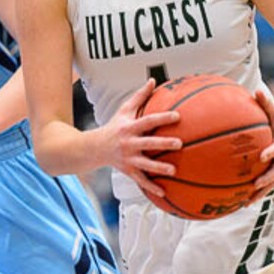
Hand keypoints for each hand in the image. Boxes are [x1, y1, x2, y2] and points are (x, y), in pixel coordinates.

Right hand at [100, 79, 181, 198]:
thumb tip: (153, 80)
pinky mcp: (128, 171)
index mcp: (130, 128)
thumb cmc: (113, 127)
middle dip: (163, 144)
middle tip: (179, 143)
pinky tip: (164, 193)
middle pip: (148, 144)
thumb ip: (140, 96)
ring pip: (145, 165)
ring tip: (174, 171)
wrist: (93, 148)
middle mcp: (129, 144)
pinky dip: (151, 187)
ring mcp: (128, 159)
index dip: (162, 118)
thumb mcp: (124, 110)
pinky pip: (141, 181)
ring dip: (159, 168)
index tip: (177, 116)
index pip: (148, 121)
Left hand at [244, 88, 273, 203]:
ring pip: (270, 183)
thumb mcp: (273, 109)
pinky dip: (254, 194)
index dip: (272, 152)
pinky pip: (264, 185)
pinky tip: (240, 202)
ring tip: (246, 202)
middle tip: (254, 185)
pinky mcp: (271, 172)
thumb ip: (266, 102)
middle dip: (266, 179)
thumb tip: (256, 90)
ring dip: (260, 193)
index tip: (262, 156)